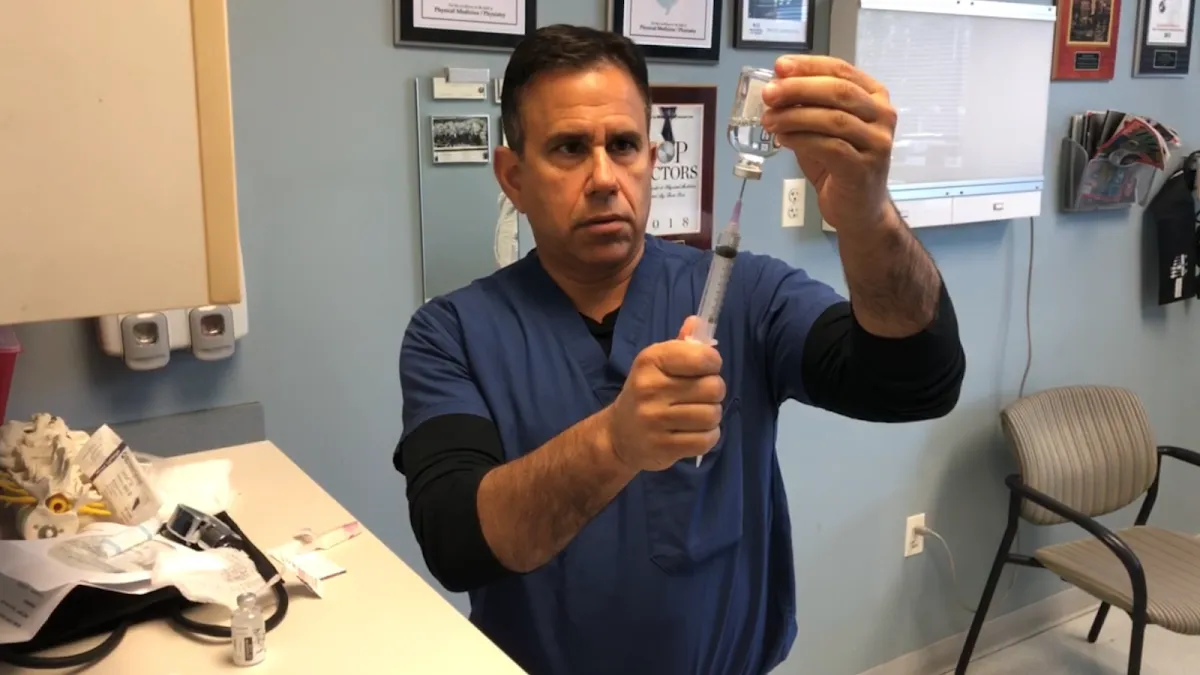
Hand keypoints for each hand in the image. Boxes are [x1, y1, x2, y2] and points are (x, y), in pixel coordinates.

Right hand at [606, 317, 725, 471]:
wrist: (618, 434)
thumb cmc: (646, 392)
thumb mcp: (658, 363)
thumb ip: (682, 345)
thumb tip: (699, 321)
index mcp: (651, 360)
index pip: (703, 357)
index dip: (712, 363)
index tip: (706, 368)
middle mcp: (650, 388)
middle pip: (713, 388)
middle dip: (714, 392)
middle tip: (701, 395)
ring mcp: (654, 420)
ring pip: (712, 415)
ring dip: (711, 416)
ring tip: (697, 415)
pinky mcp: (662, 446)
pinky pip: (706, 440)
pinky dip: (708, 437)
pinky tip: (695, 432)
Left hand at [760, 55, 899, 232]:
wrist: (858, 209)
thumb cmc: (840, 165)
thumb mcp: (822, 128)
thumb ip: (807, 107)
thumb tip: (775, 89)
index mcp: (874, 96)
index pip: (841, 70)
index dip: (809, 66)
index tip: (780, 66)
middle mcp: (882, 115)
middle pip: (839, 91)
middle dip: (799, 89)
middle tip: (769, 94)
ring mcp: (877, 142)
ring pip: (834, 119)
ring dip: (796, 116)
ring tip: (770, 120)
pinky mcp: (864, 167)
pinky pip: (830, 147)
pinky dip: (803, 140)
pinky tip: (784, 139)